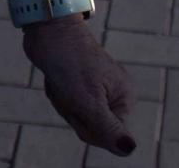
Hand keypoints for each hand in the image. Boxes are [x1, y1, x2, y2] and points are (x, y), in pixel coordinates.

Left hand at [24, 17, 136, 156]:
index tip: (81, 104)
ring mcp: (97, 90)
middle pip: (93, 129)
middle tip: (70, 90)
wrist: (49, 30)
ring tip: (63, 82)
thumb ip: (108, 128)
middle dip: (74, 113)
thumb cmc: (70, 64)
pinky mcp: (80, 85)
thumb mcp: (88, 102)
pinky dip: (58, 95)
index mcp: (124, 99)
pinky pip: (68, 105)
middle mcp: (115, 95)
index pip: (111, 137)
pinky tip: (57, 79)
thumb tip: (130, 149)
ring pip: (77, 117)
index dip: (89, 126)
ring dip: (63, 103)